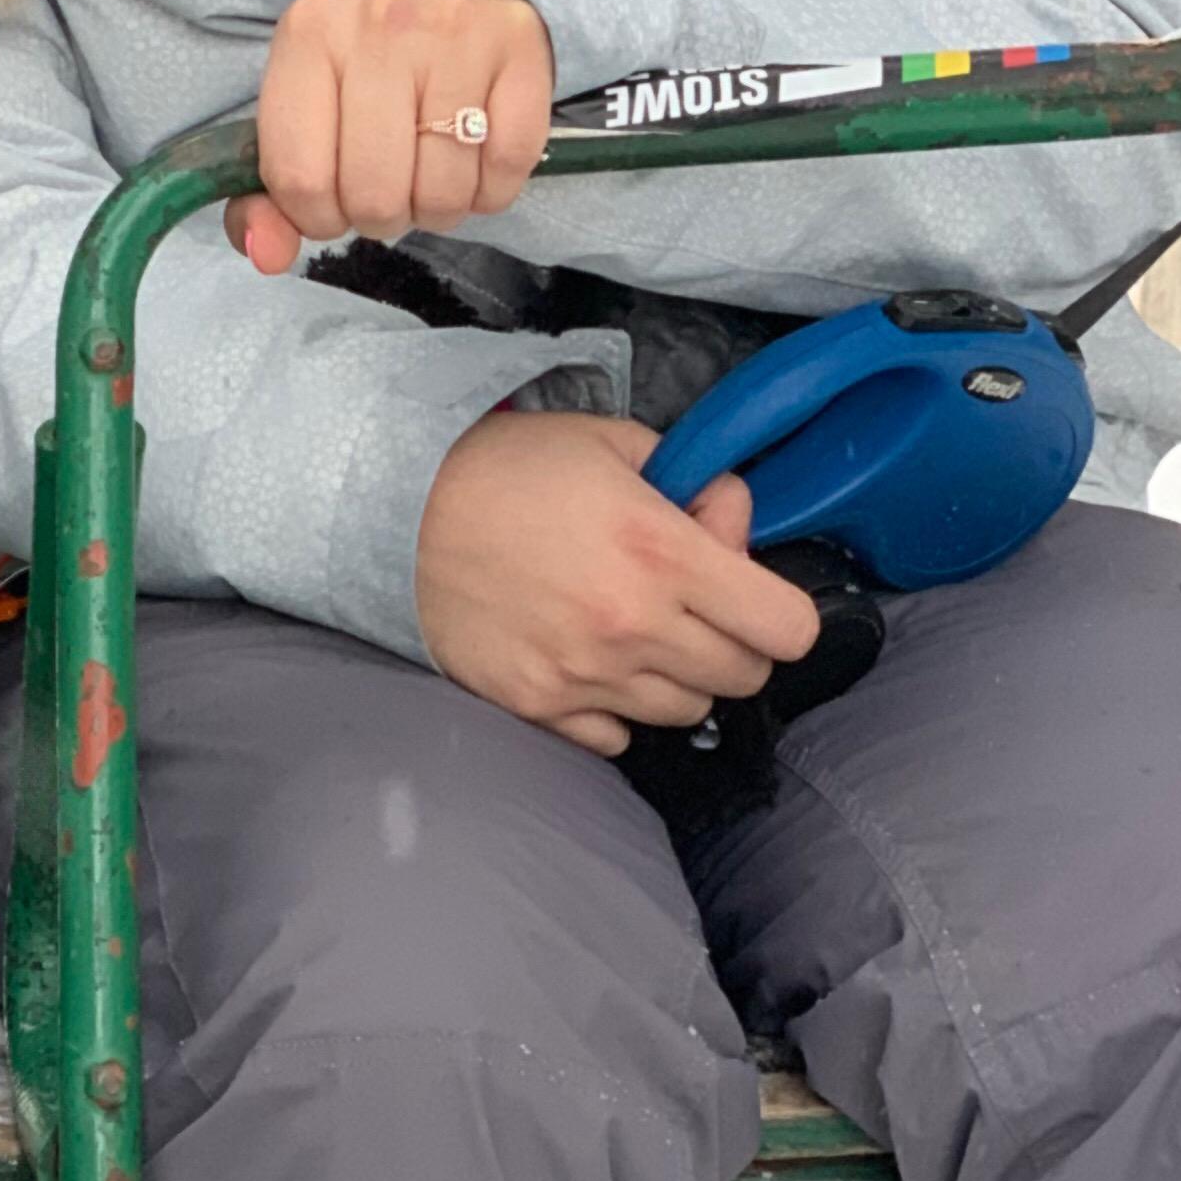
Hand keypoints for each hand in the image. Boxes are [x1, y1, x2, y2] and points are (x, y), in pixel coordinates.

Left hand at [225, 0, 553, 275]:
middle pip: (373, 195)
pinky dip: (488, 191)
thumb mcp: (300, 112)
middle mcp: (379, 27)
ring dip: (435, 209)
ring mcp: (454, 36)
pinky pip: (504, 172)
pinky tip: (472, 160)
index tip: (331, 205)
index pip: (299, 178)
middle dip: (379, 216)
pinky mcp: (520, 51)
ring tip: (427, 173)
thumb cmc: (362, 68)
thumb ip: (267, 195)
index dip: (315, 218)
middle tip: (387, 187)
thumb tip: (266, 255)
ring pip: (442, 193)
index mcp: (308, 37)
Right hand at [416, 411, 821, 753]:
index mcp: (661, 551)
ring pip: (685, 712)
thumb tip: (734, 521)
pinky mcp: (539, 706)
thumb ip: (691, 481)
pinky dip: (613, 709)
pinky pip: (616, 738)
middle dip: (729, 640)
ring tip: (626, 629)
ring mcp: (585, 675)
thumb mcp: (607, 443)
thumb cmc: (504, 465)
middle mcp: (633, 624)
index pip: (788, 627)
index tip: (747, 592)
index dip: (779, 610)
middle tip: (682, 604)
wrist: (393, 506)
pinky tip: (583, 659)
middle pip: (743, 676)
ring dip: (672, 676)